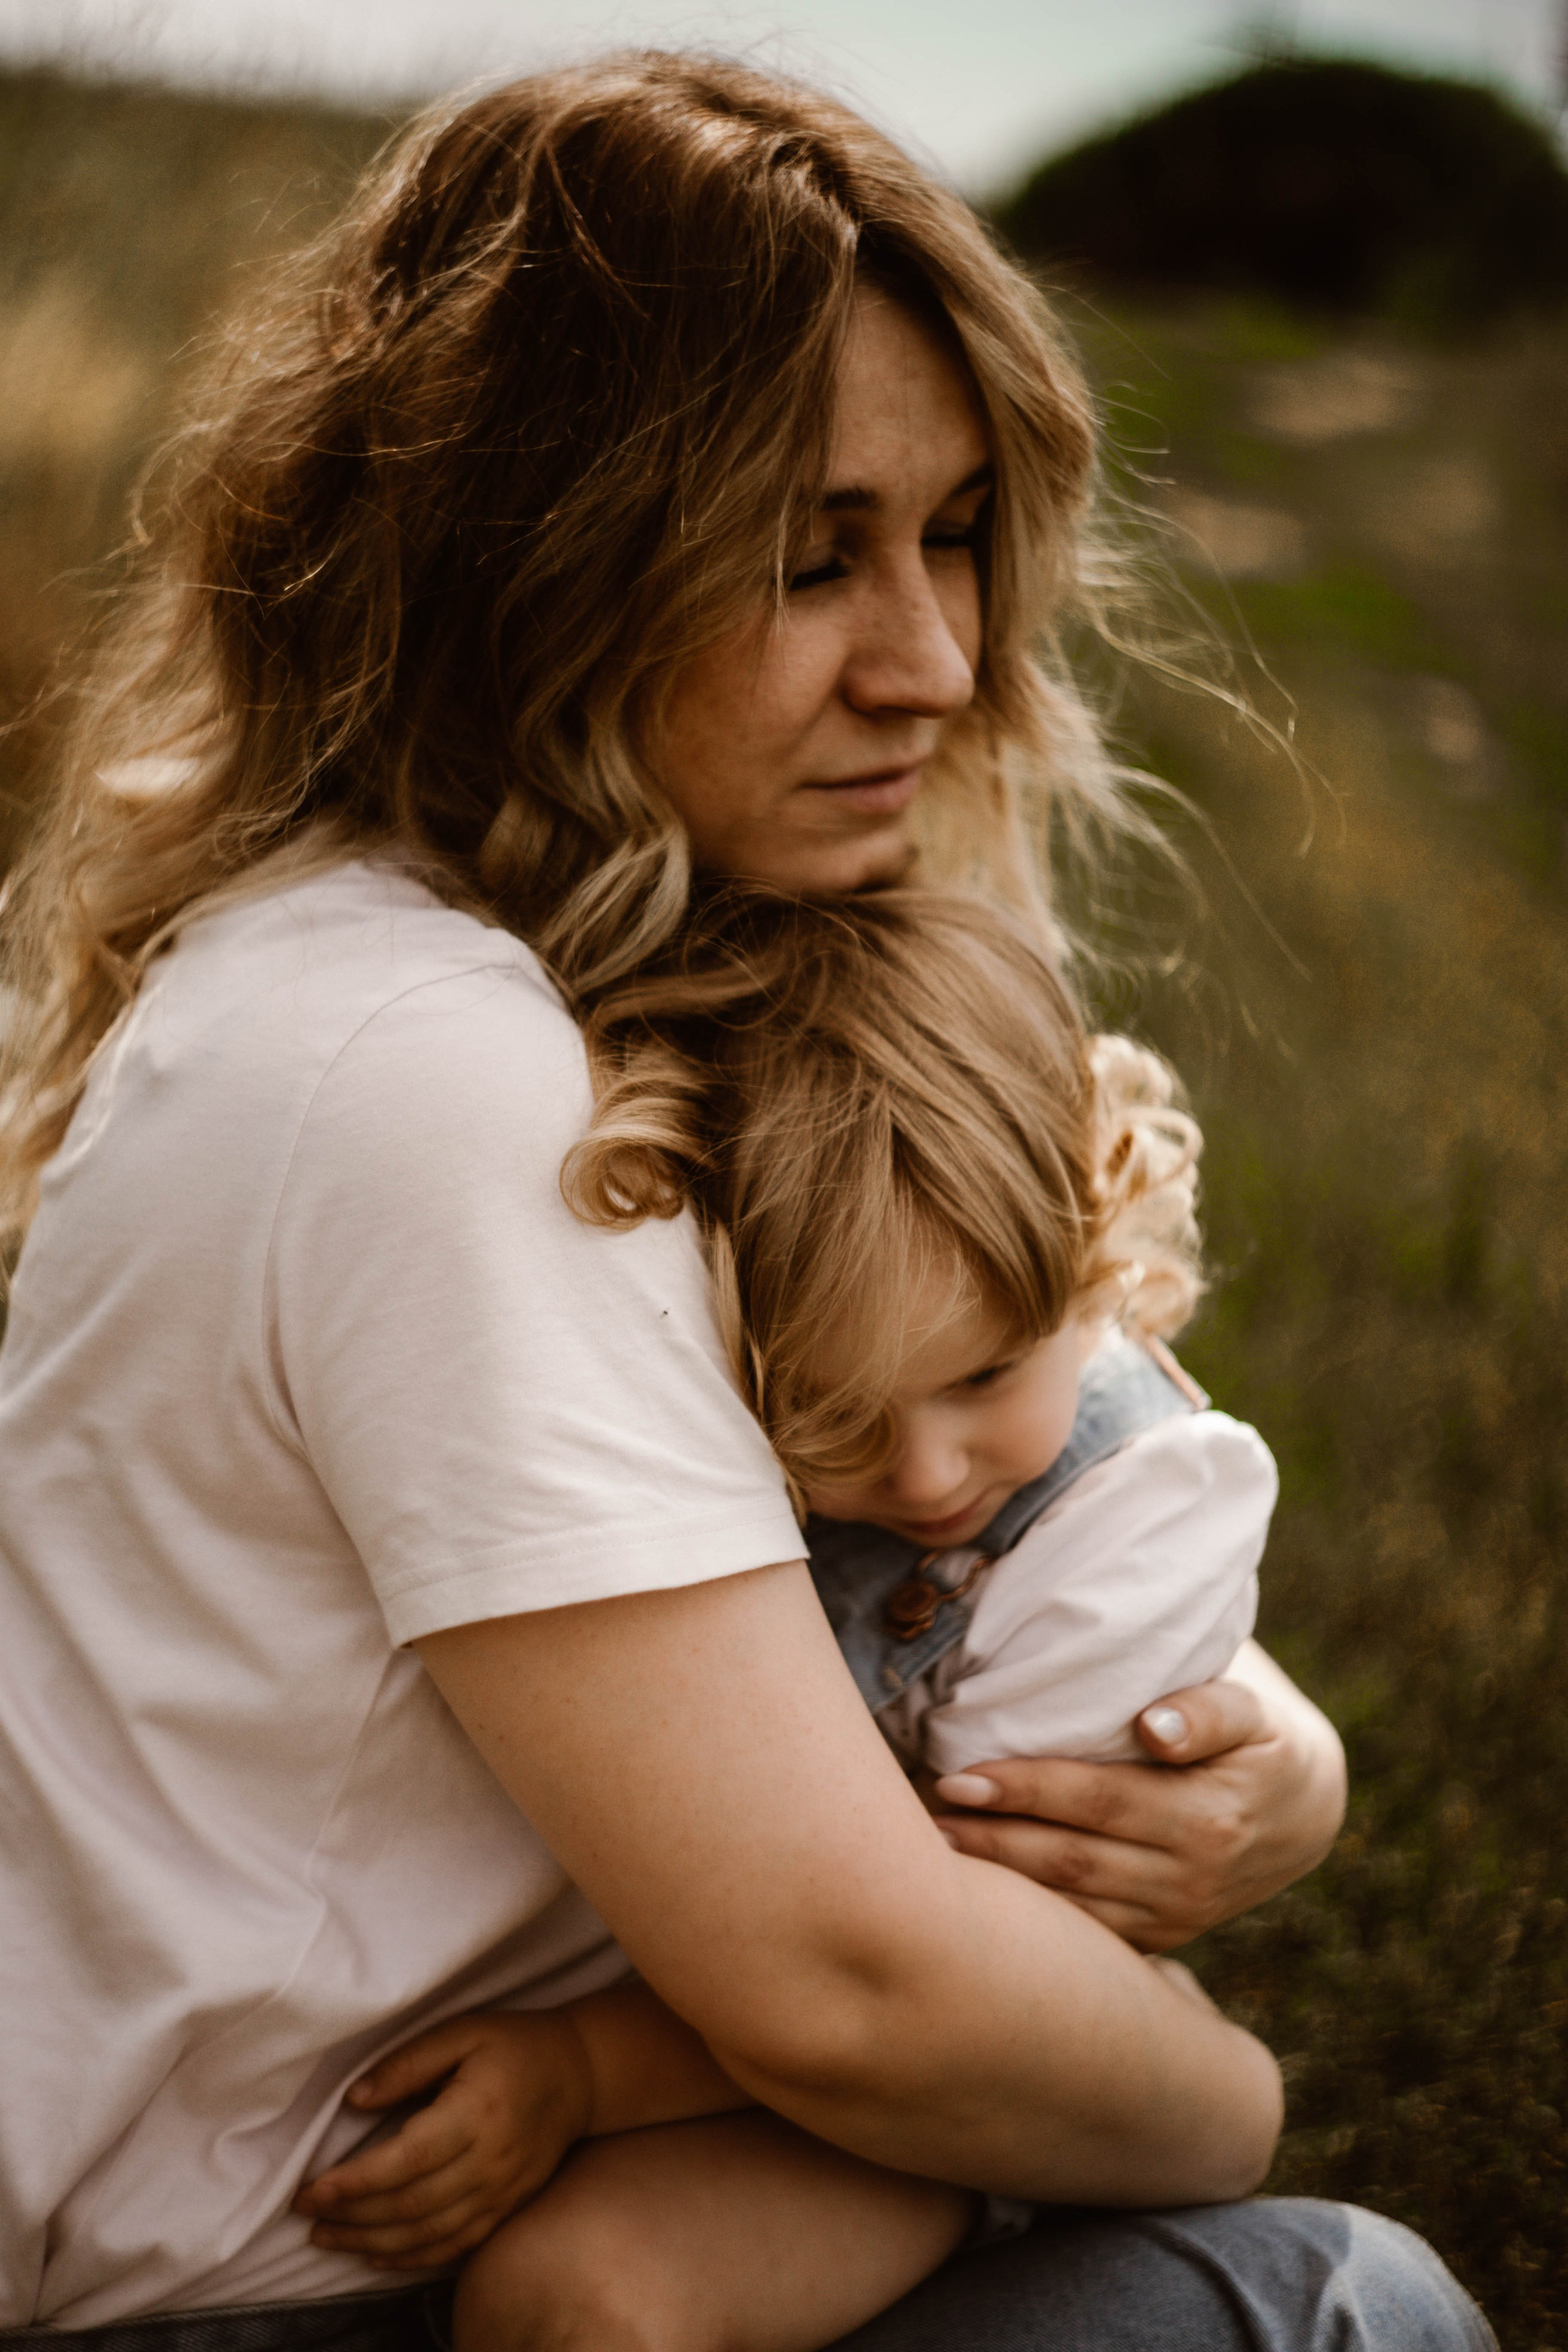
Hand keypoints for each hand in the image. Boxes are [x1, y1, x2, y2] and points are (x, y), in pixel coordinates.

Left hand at [293, 2010, 592, 2270]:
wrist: (581, 2073)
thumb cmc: (514, 2044)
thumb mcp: (462, 2032)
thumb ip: (407, 2064)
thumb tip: (355, 2100)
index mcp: (475, 2112)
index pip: (405, 2161)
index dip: (354, 2182)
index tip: (310, 2190)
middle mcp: (490, 2161)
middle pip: (410, 2205)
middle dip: (352, 2216)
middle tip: (305, 2214)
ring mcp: (502, 2191)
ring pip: (429, 2234)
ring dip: (372, 2243)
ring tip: (327, 2238)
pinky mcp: (507, 2207)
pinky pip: (455, 2245)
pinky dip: (413, 2259)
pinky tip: (377, 2256)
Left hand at [929, 1642, 1346, 1952]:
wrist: (1303, 1812)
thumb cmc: (1258, 1738)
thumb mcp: (1253, 1709)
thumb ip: (1210, 1709)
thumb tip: (1155, 1727)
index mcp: (1209, 1817)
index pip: (1098, 1800)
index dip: (1025, 1789)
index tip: (958, 1774)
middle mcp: (1190, 1878)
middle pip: (1070, 1859)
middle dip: (990, 1839)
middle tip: (919, 1816)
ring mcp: (1175, 1918)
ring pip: (1069, 1904)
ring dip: (997, 1881)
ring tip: (926, 1851)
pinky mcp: (1161, 1939)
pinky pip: (1085, 1931)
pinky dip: (1028, 1915)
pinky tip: (975, 1894)